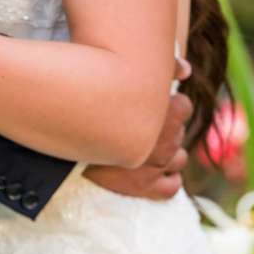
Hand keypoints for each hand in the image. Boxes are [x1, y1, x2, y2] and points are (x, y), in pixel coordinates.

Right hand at [85, 60, 191, 201]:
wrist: (65, 128)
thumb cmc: (93, 95)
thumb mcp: (128, 74)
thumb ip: (165, 67)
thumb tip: (188, 69)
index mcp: (166, 113)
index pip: (184, 107)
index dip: (168, 104)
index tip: (152, 104)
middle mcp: (165, 140)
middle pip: (178, 132)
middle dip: (164, 128)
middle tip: (140, 124)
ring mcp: (156, 165)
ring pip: (179, 158)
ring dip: (167, 153)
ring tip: (146, 148)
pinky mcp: (144, 186)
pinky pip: (171, 186)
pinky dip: (168, 179)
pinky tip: (155, 172)